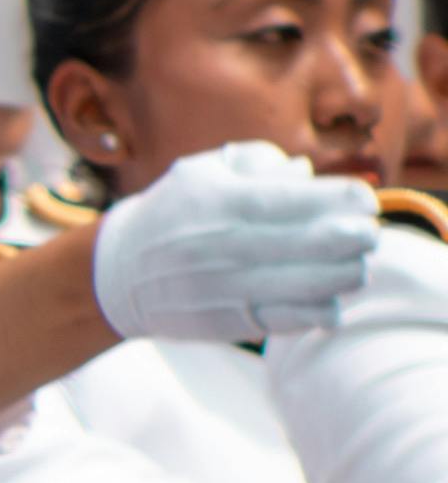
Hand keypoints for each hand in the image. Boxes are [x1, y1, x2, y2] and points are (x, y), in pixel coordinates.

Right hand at [92, 139, 376, 342]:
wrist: (115, 275)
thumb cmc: (168, 215)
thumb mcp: (199, 171)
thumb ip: (257, 161)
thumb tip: (304, 173)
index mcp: (222, 201)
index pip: (301, 198)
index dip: (345, 198)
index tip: (363, 200)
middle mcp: (227, 244)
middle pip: (320, 242)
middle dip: (358, 236)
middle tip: (367, 233)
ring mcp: (231, 286)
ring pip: (317, 283)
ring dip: (348, 273)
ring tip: (353, 264)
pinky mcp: (233, 321)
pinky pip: (297, 317)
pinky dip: (325, 307)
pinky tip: (330, 296)